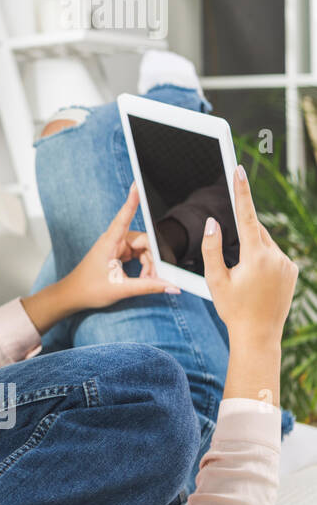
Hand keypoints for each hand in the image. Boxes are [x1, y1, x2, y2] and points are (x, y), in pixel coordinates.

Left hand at [64, 181, 181, 309]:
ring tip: (148, 281)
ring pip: (143, 249)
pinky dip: (144, 266)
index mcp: (109, 243)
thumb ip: (148, 286)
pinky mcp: (118, 253)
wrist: (72, 295)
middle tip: (156, 278)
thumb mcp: (121, 289)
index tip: (136, 184)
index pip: (123, 217)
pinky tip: (144, 278)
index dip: (132, 201)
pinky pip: (138, 254)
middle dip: (153, 259)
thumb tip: (172, 286)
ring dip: (150, 265)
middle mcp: (113, 240)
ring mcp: (116, 246)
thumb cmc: (89, 289)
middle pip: (144, 241)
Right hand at [203, 165, 296, 347]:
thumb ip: (211, 247)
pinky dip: (263, 260)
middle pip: (255, 231)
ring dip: (252, 251)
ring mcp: (288, 264)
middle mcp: (276, 257)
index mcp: (255, 256)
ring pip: (265, 244)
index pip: (245, 216)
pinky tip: (257, 282)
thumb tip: (214, 222)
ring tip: (245, 279)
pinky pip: (275, 256)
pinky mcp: (293, 271)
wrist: (259, 335)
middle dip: (241, 237)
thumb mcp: (214, 278)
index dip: (241, 191)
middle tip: (234, 264)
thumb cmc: (232, 308)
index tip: (238, 170)